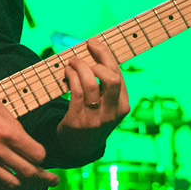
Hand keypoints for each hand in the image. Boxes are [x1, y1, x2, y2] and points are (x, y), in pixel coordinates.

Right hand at [0, 83, 58, 189]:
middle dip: (44, 180)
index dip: (43, 158)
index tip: (42, 158)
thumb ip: (12, 123)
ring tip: (32, 189)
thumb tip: (24, 139)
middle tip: (51, 182)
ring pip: (12, 186)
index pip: (36, 154)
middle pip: (29, 173)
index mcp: (6, 131)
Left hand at [56, 37, 129, 162]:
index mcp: (123, 106)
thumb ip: (106, 84)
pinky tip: (67, 72)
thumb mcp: (107, 105)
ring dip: (79, 66)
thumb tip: (96, 51)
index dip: (106, 54)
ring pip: (91, 83)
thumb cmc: (92, 116)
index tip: (93, 43)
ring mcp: (95, 119)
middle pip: (111, 78)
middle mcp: (112, 113)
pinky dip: (71, 76)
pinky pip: (76, 92)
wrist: (79, 147)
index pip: (118, 74)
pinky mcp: (78, 121)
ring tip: (72, 62)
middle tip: (85, 49)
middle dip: (98, 58)